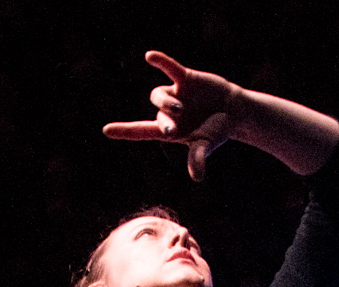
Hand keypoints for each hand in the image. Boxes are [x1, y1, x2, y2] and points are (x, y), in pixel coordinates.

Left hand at [103, 50, 238, 181]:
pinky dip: (161, 62)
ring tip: (180, 108)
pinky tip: (150, 57)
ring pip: (159, 96)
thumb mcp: (207, 145)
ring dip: (166, 103)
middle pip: (157, 116)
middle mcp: (168, 113)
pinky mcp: (185, 78)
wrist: (232, 110)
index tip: (106, 130)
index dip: (124, 131)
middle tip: (172, 131)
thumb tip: (197, 177)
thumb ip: (199, 158)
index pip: (141, 131)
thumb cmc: (216, 131)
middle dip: (164, 122)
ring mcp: (175, 94)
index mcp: (169, 131)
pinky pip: (170, 68)